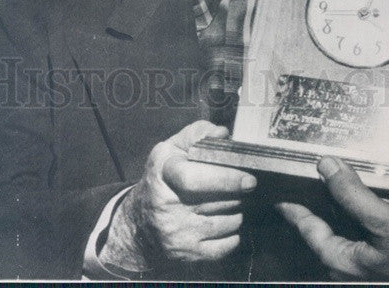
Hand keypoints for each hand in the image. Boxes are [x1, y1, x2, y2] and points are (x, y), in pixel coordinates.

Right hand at [101, 121, 255, 268]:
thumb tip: (223, 135)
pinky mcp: (187, 254)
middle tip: (246, 186)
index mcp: (164, 173)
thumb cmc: (162, 179)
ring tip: (233, 202)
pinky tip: (227, 222)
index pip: (193, 179)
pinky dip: (233, 235)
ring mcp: (178, 233)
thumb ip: (196, 135)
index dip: (225, 179)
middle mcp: (169, 206)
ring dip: (237, 211)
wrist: (139, 223)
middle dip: (238, 194)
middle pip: (219, 201)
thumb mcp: (171, 149)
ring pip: (227, 222)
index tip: (249, 179)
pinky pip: (224, 247)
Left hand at [277, 156, 388, 281]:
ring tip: (337, 198)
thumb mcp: (387, 219)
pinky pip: (365, 246)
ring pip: (346, 243)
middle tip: (307, 196)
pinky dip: (361, 227)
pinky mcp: (388, 269)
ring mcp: (372, 272)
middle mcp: (355, 271)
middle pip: (326, 240)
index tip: (282, 200)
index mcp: (346, 262)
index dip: (295, 212)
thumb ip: (352, 193)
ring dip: (342, 221)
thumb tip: (325, 167)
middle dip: (317, 218)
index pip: (311, 232)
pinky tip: (371, 213)